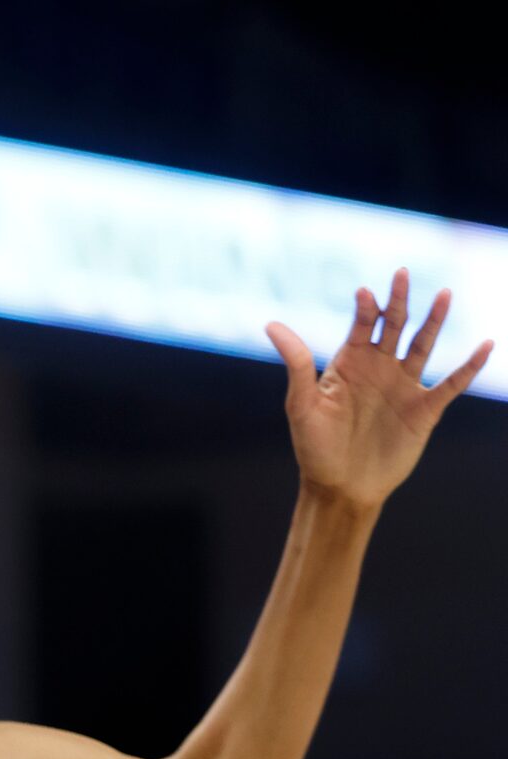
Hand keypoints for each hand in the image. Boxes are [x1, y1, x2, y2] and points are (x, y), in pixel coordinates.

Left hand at [268, 270, 490, 510]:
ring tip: (445, 294)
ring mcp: (403, 387)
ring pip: (423, 345)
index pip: (360, 325)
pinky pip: (452, 383)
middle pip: (393, 326)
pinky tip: (486, 345)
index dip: (364, 307)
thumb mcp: (301, 404)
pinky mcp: (425, 410)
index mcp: (347, 363)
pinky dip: (469, 365)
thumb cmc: (314, 446)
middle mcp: (378, 369)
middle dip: (399, 300)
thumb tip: (272, 324)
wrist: (341, 486)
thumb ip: (297, 364)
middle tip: (403, 272)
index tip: (364, 292)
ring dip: (434, 321)